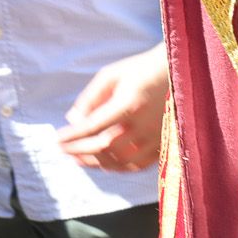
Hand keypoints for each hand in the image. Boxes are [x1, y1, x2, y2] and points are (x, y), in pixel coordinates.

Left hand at [56, 44, 168, 171]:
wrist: (179, 73)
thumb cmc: (140, 70)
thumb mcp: (110, 75)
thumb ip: (90, 98)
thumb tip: (72, 119)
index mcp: (129, 104)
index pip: (94, 126)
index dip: (73, 135)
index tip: (57, 138)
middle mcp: (144, 124)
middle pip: (106, 147)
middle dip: (79, 150)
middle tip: (62, 149)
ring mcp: (157, 138)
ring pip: (122, 161)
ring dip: (96, 162)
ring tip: (77, 158)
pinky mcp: (164, 144)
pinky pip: (139, 165)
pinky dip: (118, 167)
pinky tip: (103, 163)